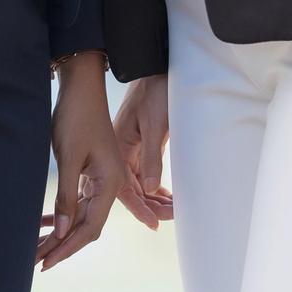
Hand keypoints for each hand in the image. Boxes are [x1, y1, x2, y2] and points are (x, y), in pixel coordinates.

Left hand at [39, 52, 127, 268]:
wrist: (81, 88)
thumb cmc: (76, 117)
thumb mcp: (68, 157)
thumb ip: (67, 197)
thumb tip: (63, 233)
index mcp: (110, 183)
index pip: (91, 228)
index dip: (69, 248)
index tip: (47, 262)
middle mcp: (111, 184)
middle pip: (88, 226)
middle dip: (63, 246)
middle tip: (37, 261)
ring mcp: (102, 179)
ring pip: (82, 216)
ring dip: (61, 233)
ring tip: (37, 249)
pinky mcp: (92, 173)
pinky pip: (79, 202)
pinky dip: (63, 214)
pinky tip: (46, 224)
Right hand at [113, 74, 171, 225]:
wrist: (154, 68)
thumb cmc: (153, 92)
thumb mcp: (155, 125)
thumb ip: (152, 158)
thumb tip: (151, 189)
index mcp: (117, 147)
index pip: (125, 188)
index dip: (139, 208)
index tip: (154, 223)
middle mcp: (119, 152)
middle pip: (132, 189)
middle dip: (150, 206)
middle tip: (172, 217)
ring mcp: (128, 149)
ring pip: (139, 183)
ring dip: (155, 198)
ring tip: (174, 210)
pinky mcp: (139, 145)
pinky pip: (144, 172)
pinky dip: (155, 186)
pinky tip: (167, 196)